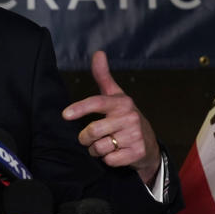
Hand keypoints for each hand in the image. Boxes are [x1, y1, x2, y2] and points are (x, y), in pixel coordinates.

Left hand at [62, 50, 160, 184]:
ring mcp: (135, 136)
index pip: (97, 102)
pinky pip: (110, 160)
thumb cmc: (125, 117)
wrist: (149, 143)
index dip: (80, 108)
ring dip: (96, 149)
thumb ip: (103, 76)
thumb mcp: (116, 96)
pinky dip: (107, 159)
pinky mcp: (137, 153)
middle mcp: (129, 117)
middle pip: (93, 130)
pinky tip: (115, 153)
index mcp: (122, 102)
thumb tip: (98, 53)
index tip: (65, 115)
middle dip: (85, 138)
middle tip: (89, 137)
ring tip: (104, 144)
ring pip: (100, 147)